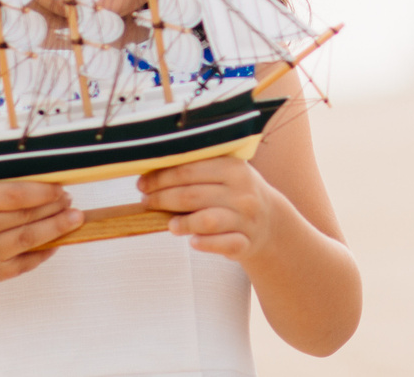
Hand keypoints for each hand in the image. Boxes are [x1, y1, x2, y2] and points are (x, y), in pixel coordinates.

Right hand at [0, 180, 82, 284]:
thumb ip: (3, 186)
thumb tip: (47, 184)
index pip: (15, 196)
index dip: (43, 192)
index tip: (61, 188)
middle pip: (25, 218)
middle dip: (55, 209)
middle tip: (71, 201)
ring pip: (28, 240)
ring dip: (56, 229)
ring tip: (74, 218)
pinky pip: (23, 264)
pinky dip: (44, 252)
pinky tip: (57, 241)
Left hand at [137, 155, 283, 261]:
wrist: (270, 221)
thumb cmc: (236, 192)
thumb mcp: (227, 172)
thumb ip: (198, 168)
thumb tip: (154, 169)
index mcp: (235, 168)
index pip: (190, 170)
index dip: (162, 177)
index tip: (143, 183)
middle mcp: (242, 192)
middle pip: (192, 195)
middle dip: (162, 198)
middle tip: (145, 201)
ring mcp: (246, 219)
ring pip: (207, 220)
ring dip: (183, 223)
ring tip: (169, 224)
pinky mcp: (246, 243)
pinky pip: (223, 244)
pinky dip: (205, 243)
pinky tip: (192, 241)